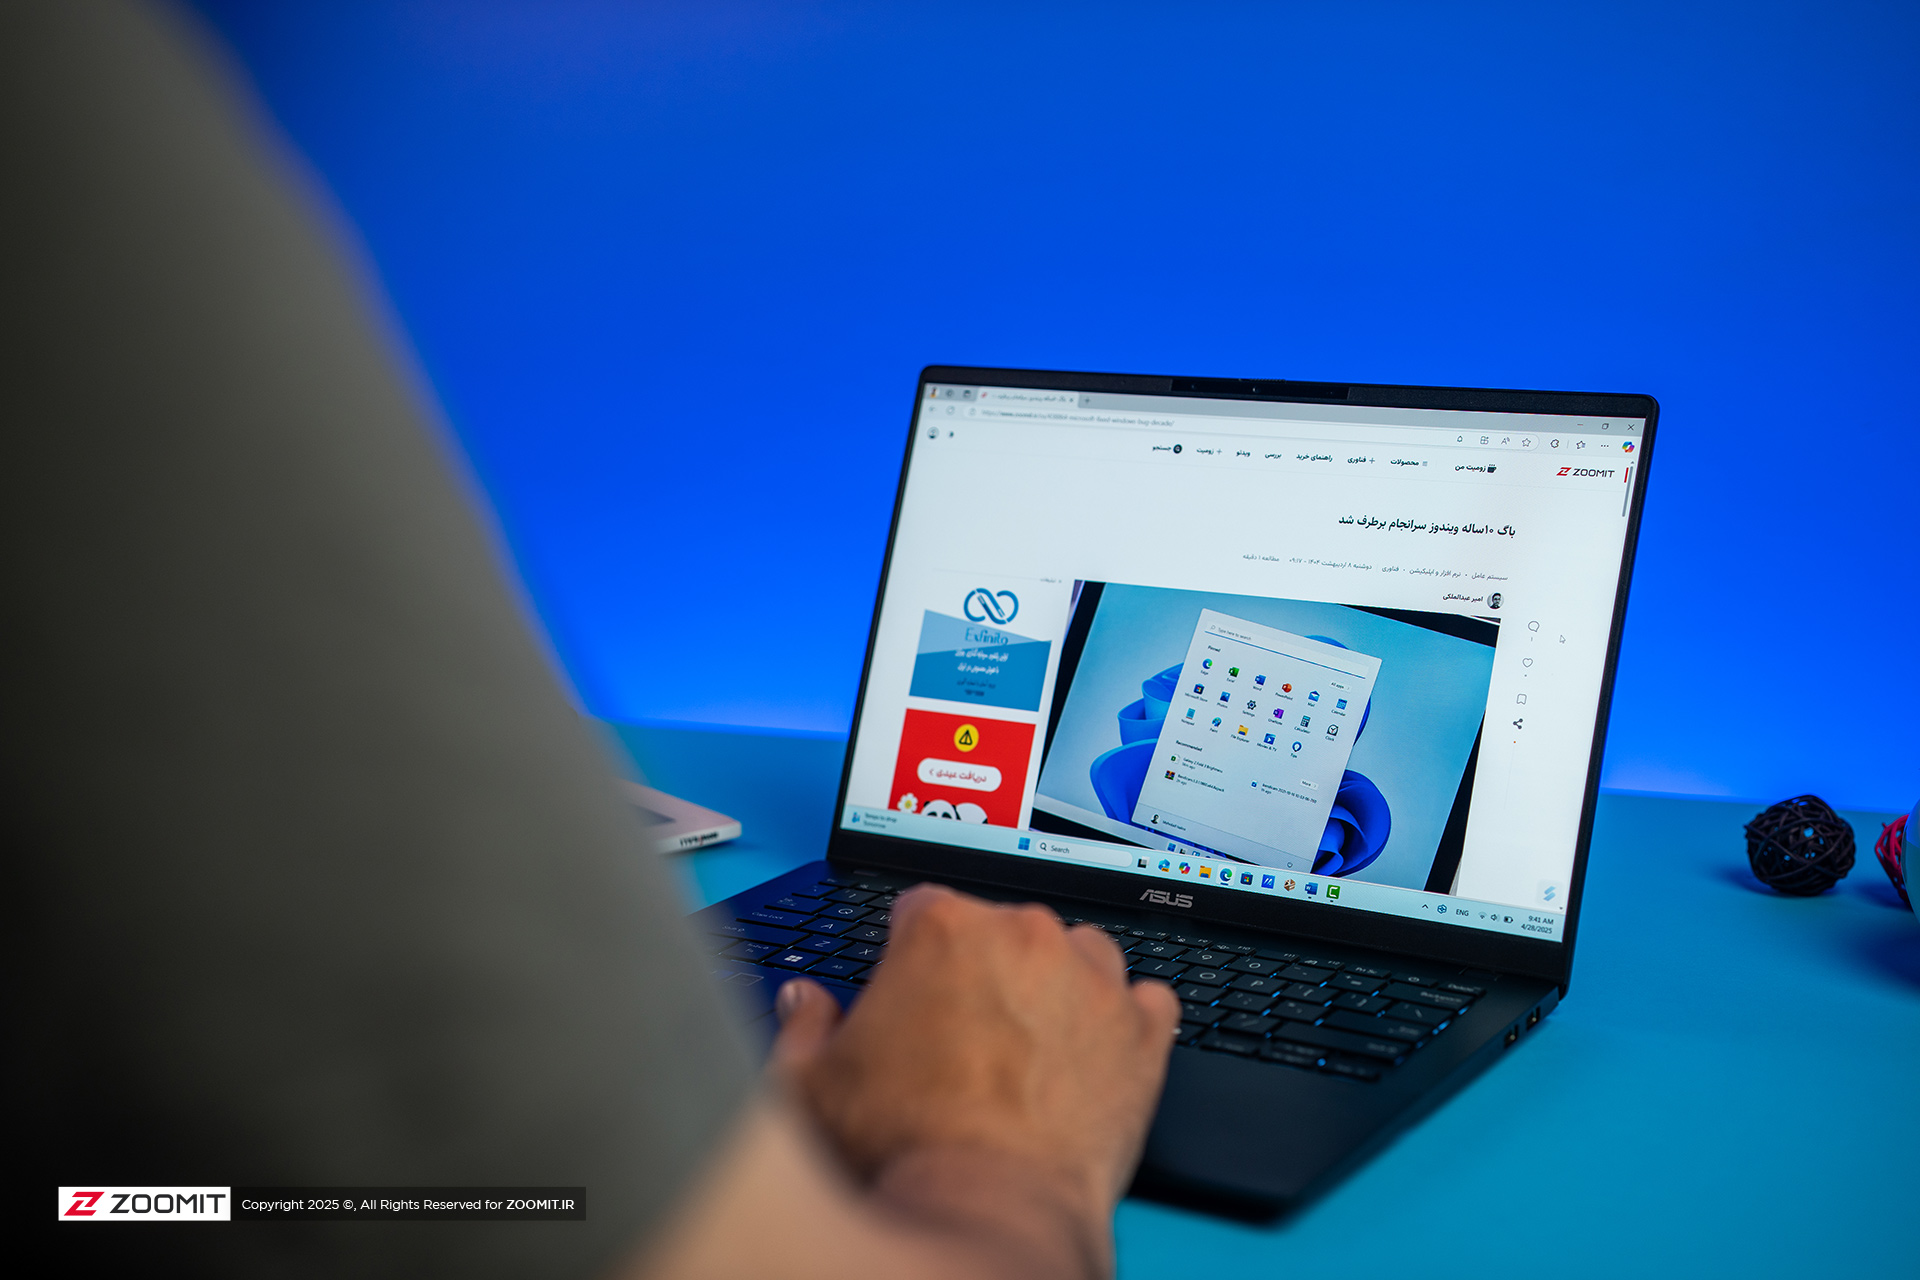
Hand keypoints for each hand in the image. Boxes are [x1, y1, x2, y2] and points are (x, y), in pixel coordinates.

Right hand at [770, 884, 1178, 1246]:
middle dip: (984, 970)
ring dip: (1058, 984)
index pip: (923, 908)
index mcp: (942, 930)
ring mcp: (1092, 980)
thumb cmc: (905, 1149)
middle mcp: (1025, 936)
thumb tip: (805, 1006)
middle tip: (962, 1036)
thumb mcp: (811, 1086)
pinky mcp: (1143, 1031)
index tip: (911, 988)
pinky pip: (1146, 1000)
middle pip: (1004, 927)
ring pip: (1079, 953)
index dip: (911, 953)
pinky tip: (1094, 1055)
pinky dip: (1124, 1022)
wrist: (988, 1208)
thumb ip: (803, 1029)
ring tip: (1031, 1043)